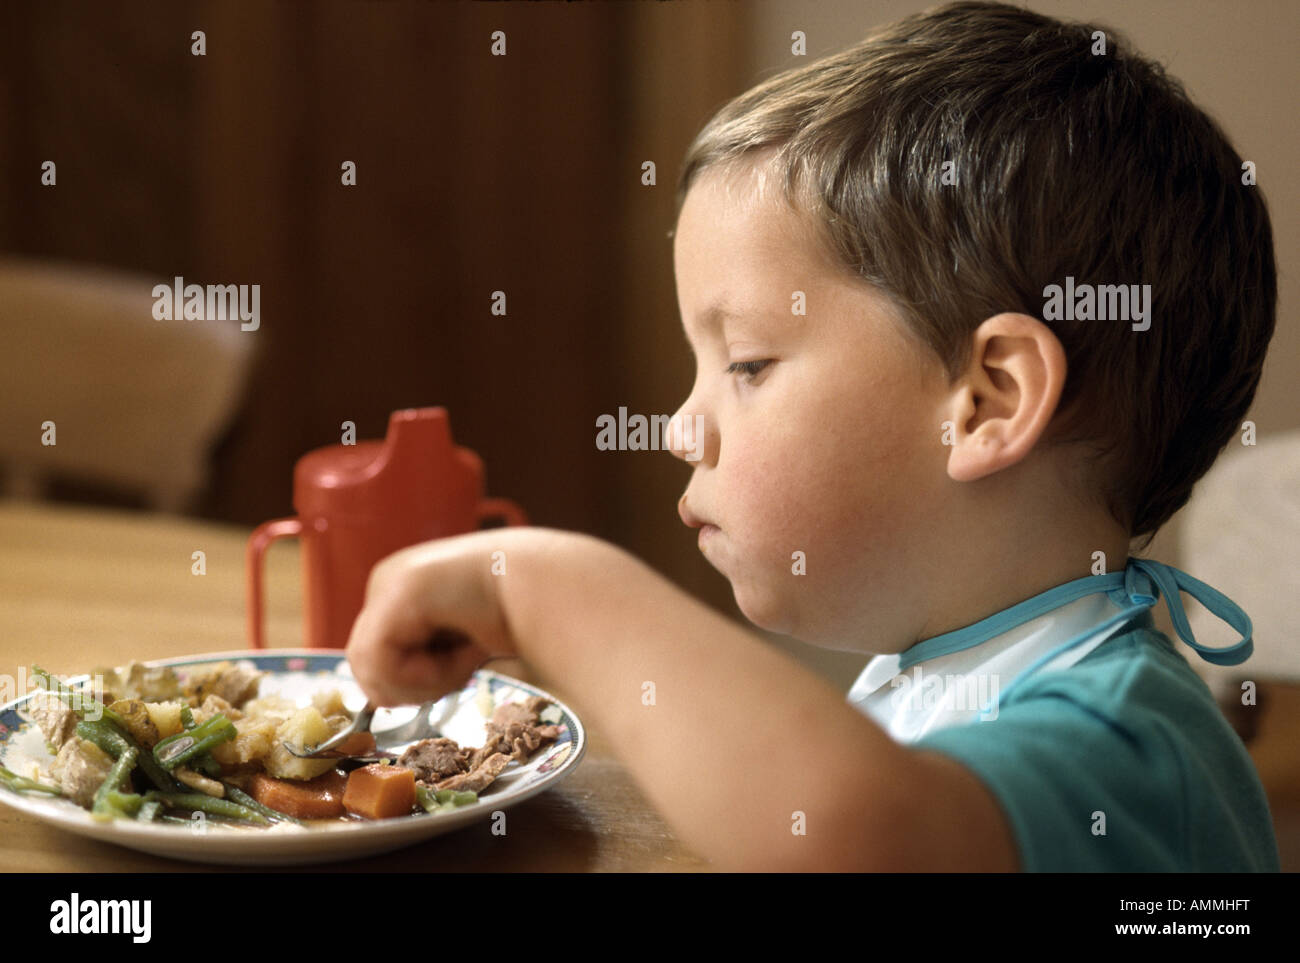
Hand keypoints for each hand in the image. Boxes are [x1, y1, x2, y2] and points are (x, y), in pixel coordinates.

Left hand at [345, 529, 518, 706]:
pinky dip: (425, 674)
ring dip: (425, 682)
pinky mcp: (396, 595)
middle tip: (464, 663)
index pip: (377, 658)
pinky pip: (383, 661)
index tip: (461, 661)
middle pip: (367, 668)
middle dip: (416, 686)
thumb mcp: (456, 646)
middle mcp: (387, 582)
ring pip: (371, 670)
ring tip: (466, 655)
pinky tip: (462, 650)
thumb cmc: (515, 616)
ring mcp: (388, 584)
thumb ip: (420, 661)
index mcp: (400, 590)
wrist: (544, 589)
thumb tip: (381, 699)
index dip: (413, 681)